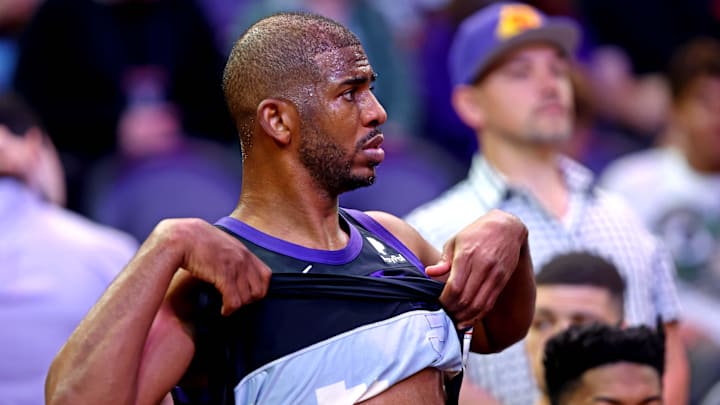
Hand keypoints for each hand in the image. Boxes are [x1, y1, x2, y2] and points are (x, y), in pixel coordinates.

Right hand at [157, 218, 271, 315]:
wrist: (181, 236)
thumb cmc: (197, 241)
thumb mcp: (222, 245)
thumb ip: (232, 256)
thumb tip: (234, 272)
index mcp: (244, 251)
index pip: (266, 275)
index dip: (258, 288)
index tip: (246, 294)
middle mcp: (243, 258)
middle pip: (258, 290)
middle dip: (248, 300)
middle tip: (235, 302)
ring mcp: (235, 266)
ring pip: (247, 297)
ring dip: (238, 306)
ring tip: (228, 306)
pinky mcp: (223, 275)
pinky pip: (234, 301)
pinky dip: (229, 310)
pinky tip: (223, 311)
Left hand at [426, 209, 527, 328]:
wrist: (506, 227)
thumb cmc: (475, 234)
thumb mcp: (455, 241)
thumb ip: (443, 260)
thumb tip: (429, 273)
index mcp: (466, 256)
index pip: (454, 287)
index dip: (444, 300)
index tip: (437, 303)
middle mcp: (482, 266)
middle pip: (465, 299)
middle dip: (452, 311)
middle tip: (444, 315)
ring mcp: (494, 275)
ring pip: (478, 305)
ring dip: (465, 318)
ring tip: (454, 321)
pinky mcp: (502, 281)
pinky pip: (489, 304)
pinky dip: (477, 315)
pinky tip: (468, 320)